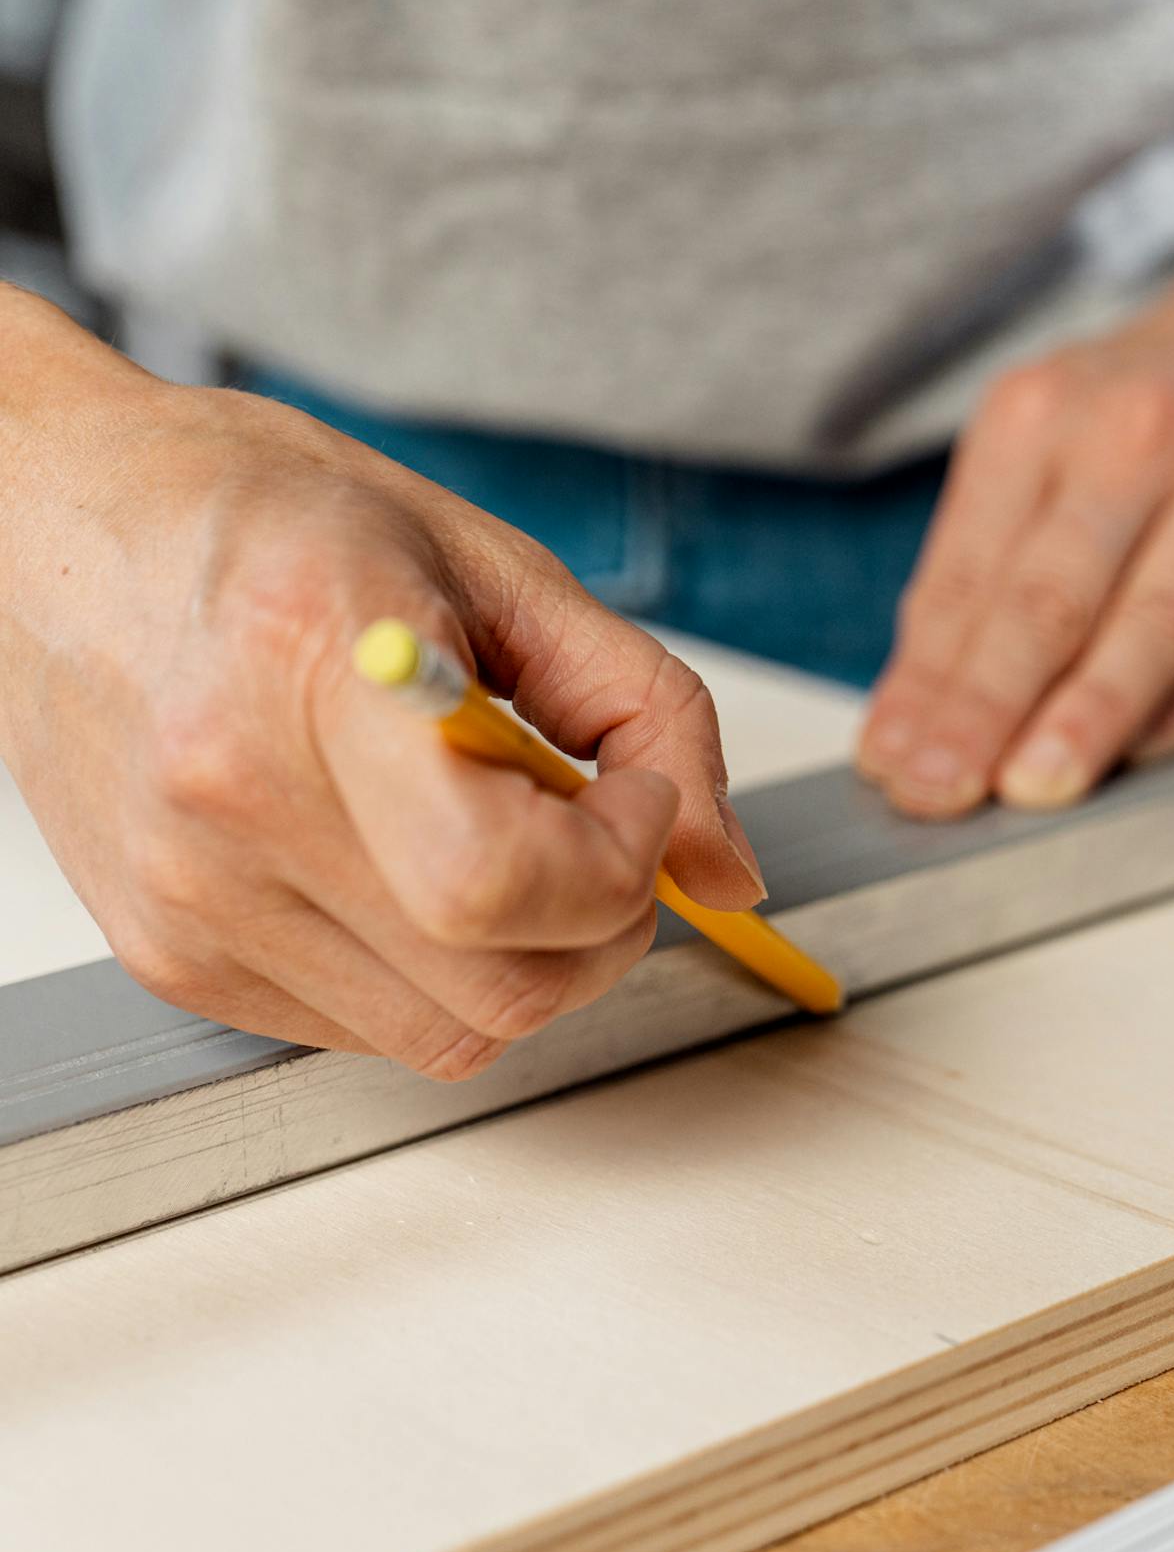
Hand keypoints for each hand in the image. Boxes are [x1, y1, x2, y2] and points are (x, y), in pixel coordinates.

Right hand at [0, 290, 763, 1077]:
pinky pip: (377, 1030)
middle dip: (605, 926)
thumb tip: (728, 868)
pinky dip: (441, 969)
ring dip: (529, 955)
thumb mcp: (496, 566)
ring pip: (455, 1033)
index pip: (496, 881)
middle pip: (501, 986)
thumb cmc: (268, 519)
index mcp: (313, 672)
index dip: (617, 867)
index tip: (634, 801)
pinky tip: (410, 863)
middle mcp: (229, 807)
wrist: (60, 528)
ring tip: (498, 837)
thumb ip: (648, 712)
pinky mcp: (174, 962)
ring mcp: (190, 904)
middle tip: (596, 833)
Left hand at [856, 203, 1173, 815]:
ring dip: (1090, 717)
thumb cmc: (1129, 432)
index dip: (926, 681)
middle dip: (988, 707)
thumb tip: (916, 721)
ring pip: (1157, 624)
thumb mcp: (1031, 462)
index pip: (968, 575)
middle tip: (945, 789)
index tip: (893, 763)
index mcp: (1038, 412)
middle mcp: (1139, 427)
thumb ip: (975, 583)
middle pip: (1054, 597)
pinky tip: (1137, 756)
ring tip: (1036, 788)